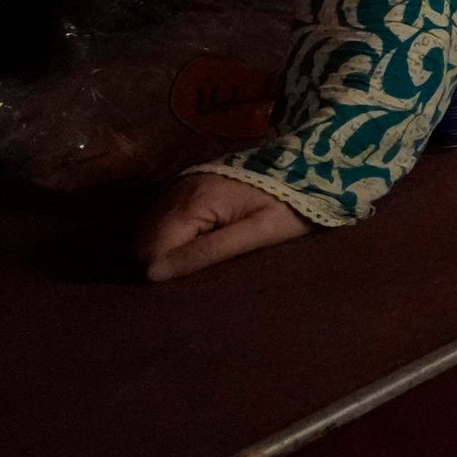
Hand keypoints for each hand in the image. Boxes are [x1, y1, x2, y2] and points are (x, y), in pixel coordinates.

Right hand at [138, 171, 310, 279]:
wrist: (310, 167)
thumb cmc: (290, 205)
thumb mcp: (256, 234)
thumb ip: (206, 252)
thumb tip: (153, 274)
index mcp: (195, 200)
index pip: (153, 247)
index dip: (161, 272)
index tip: (181, 288)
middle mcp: (180, 188)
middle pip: (146, 238)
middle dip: (158, 262)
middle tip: (188, 279)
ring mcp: (183, 184)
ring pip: (151, 229)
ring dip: (161, 250)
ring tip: (190, 267)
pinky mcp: (190, 185)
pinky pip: (164, 217)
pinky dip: (169, 236)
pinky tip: (190, 248)